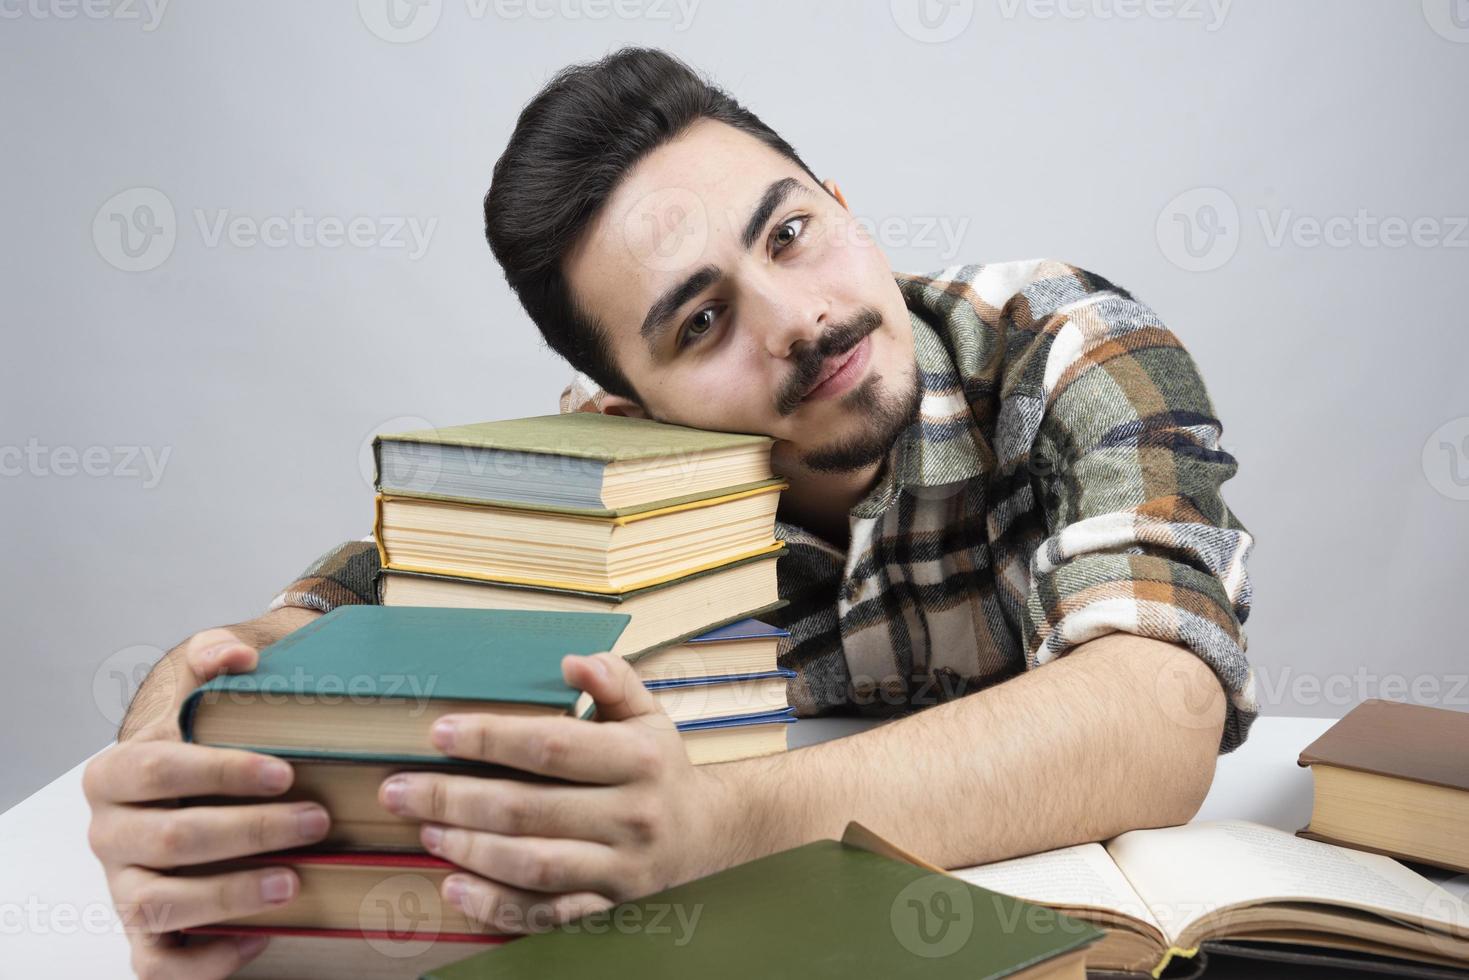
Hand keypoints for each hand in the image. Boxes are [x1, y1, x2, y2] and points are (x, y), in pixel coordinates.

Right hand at [84, 627, 331, 978]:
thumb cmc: (202, 744)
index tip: (285, 772)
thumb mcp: (199, 691)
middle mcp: (109, 834)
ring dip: (232, 895)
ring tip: (294, 881)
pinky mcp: (145, 934)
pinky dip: (208, 960)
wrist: (186, 791)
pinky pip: (159, 963)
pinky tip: (262, 937)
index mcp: (114, 773)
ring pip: (163, 902)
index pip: (160, 768)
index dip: (222, 771)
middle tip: (316, 820)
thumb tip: (237, 655)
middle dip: (250, 832)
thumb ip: (210, 658)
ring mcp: (123, 888)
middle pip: (172, 838)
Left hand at [377, 652, 739, 933]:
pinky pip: (544, 915)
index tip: (440, 733)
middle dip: (454, 798)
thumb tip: (573, 660)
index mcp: (638, 759)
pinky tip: (453, 887)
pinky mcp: (608, 907)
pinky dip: (495, 905)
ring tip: (425, 829)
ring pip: (532, 865)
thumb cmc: (659, 767)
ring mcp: (620, 869)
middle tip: (400, 790)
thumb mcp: (647, 713)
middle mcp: (631, 816)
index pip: (552, 747)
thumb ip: (613, 680)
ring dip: (468, 849)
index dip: (491, 739)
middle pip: (528, 810)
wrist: (708, 836)